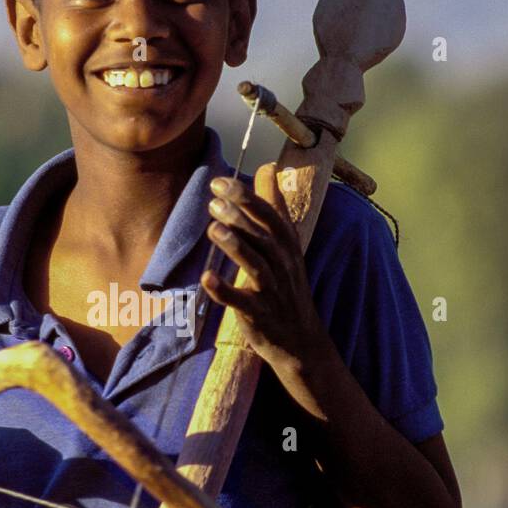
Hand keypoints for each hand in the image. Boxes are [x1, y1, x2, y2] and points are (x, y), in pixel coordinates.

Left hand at [201, 163, 328, 367]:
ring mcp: (272, 291)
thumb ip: (275, 207)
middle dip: (239, 217)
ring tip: (213, 229)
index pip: (269, 215)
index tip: (220, 182)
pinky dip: (224, 291)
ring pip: (256, 265)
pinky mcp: (260, 315)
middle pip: (263, 236)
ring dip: (235, 247)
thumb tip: (269, 167)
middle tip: (213, 201)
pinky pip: (242, 302)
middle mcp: (283, 265)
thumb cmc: (287, 286)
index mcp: (287, 246)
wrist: (301, 340)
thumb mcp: (286, 245)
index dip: (246, 197)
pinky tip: (206, 279)